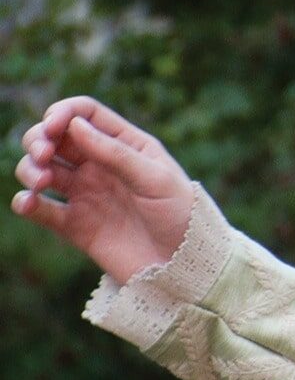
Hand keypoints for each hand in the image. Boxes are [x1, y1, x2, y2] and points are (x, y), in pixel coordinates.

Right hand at [14, 98, 197, 283]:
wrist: (184, 266)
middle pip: (55, 138)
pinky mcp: (74, 225)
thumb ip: (115, 153)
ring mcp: (85, 194)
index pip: (84, 114)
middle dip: (38, 139)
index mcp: (126, 144)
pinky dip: (25, 202)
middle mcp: (101, 165)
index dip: (62, 113)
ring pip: (41, 169)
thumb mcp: (155, 179)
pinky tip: (28, 203)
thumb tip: (74, 125)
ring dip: (29, 169)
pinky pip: (40, 209)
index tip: (52, 128)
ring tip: (41, 183)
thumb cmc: (181, 215)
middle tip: (43, 156)